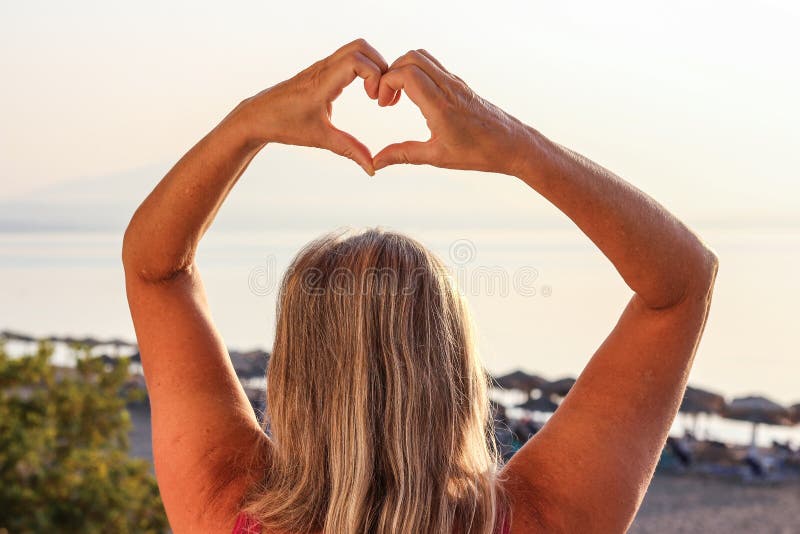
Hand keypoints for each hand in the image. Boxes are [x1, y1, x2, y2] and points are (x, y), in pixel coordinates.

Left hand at [234, 38, 390, 175]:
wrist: (257, 116)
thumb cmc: (284, 126)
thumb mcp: (320, 139)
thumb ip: (349, 150)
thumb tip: (372, 168)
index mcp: (321, 83)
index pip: (356, 60)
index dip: (374, 76)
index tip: (374, 100)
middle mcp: (322, 69)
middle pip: (360, 47)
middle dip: (380, 66)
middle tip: (380, 93)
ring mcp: (321, 66)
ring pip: (355, 49)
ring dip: (373, 66)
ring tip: (374, 93)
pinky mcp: (321, 70)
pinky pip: (348, 57)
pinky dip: (363, 69)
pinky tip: (364, 91)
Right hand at [372, 50, 530, 175]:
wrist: (512, 145)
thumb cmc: (478, 153)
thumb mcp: (436, 157)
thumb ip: (403, 155)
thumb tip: (377, 161)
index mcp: (440, 106)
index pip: (407, 73)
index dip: (387, 82)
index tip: (383, 103)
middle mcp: (448, 88)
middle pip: (412, 57)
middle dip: (391, 73)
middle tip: (387, 99)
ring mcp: (455, 83)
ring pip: (423, 57)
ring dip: (404, 70)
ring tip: (398, 97)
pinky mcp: (460, 84)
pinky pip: (434, 66)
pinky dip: (417, 73)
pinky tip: (415, 98)